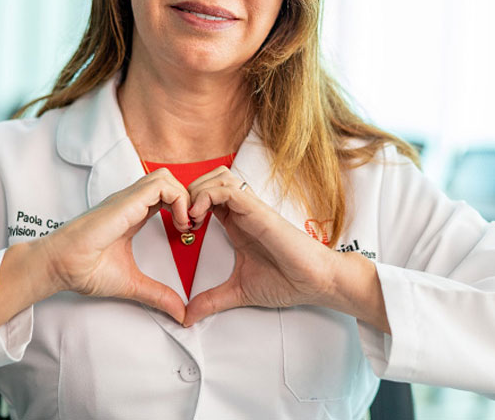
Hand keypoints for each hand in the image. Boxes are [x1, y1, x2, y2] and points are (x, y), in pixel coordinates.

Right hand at [39, 168, 191, 322]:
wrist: (60, 266)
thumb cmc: (84, 270)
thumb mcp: (132, 283)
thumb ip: (157, 295)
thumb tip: (180, 313)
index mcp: (132, 215)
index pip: (164, 196)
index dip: (183, 209)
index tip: (188, 234)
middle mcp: (131, 203)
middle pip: (168, 181)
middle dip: (188, 199)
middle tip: (191, 227)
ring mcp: (128, 199)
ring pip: (165, 177)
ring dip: (184, 197)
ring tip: (185, 225)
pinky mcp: (126, 202)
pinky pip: (160, 185)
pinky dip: (177, 199)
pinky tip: (178, 223)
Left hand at [183, 166, 340, 326]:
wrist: (314, 281)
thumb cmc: (286, 281)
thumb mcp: (238, 292)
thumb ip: (211, 300)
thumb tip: (188, 317)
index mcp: (236, 223)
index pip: (207, 196)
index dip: (188, 205)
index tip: (180, 229)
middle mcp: (242, 211)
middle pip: (209, 178)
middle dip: (188, 193)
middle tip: (181, 220)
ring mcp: (250, 208)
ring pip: (217, 177)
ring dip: (197, 191)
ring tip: (190, 217)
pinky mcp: (257, 210)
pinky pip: (227, 189)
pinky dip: (207, 196)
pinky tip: (199, 217)